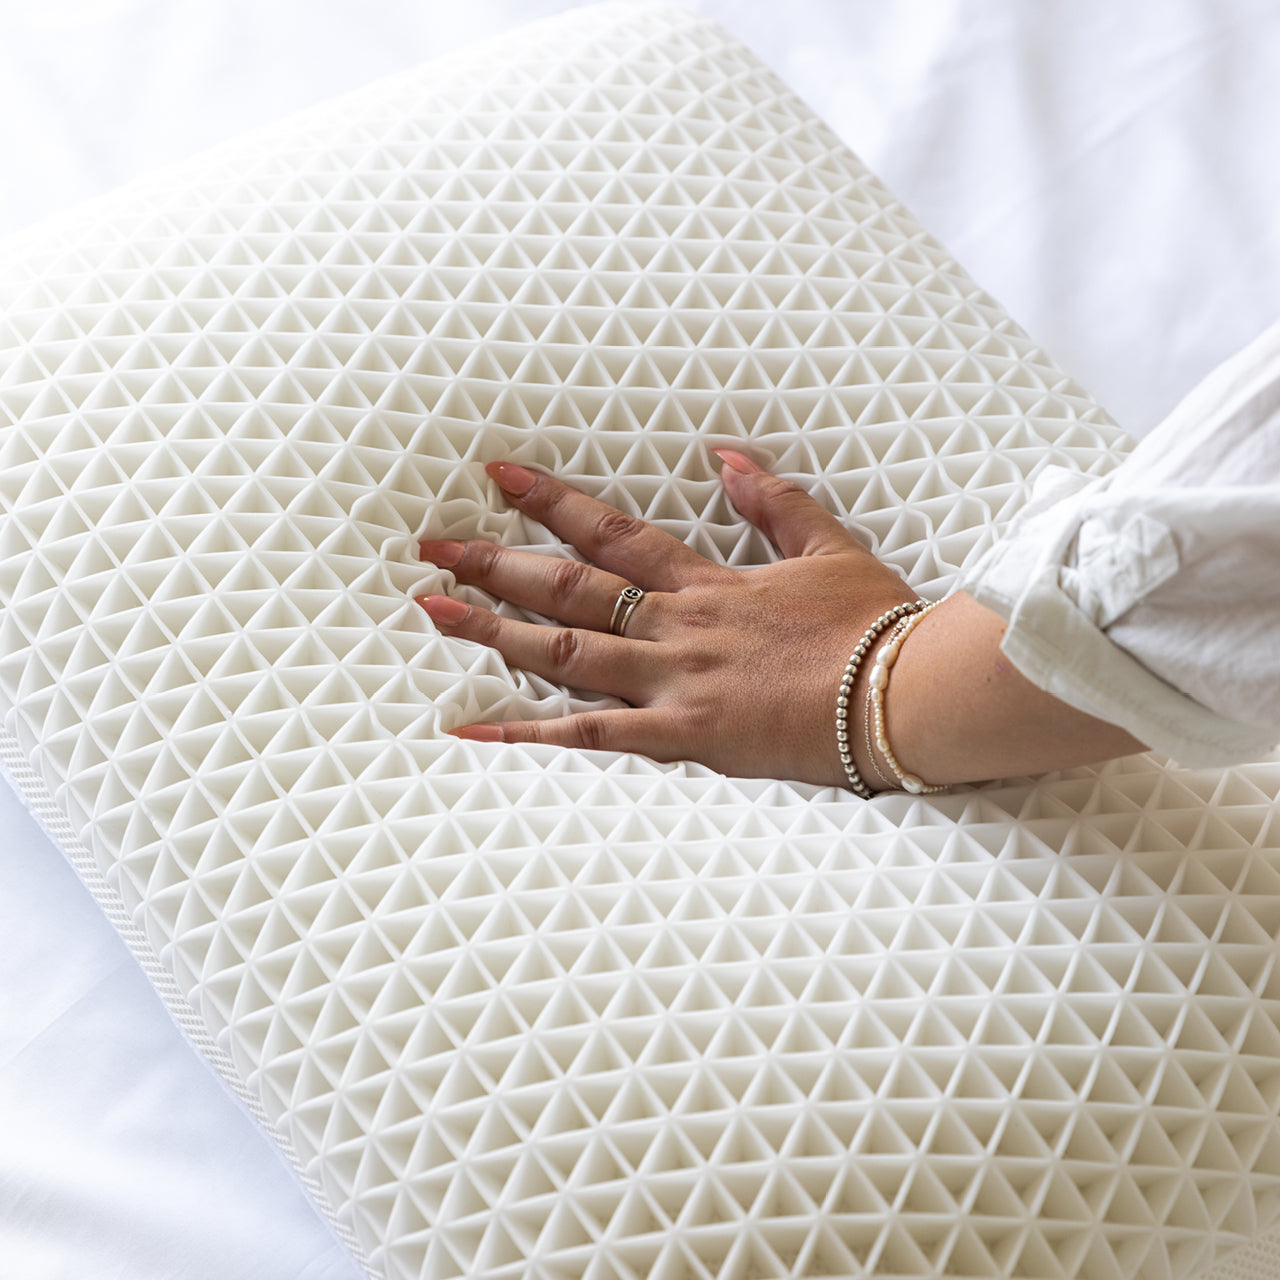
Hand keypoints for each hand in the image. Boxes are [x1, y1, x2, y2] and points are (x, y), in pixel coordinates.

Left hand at [415, 451, 916, 787]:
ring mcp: (675, 681)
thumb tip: (727, 457)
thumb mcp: (829, 547)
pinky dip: (530, 733)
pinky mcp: (686, 737)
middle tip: (431, 545)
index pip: (612, 533)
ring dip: (494, 628)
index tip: (497, 477)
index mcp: (708, 582)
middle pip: (569, 586)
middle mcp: (677, 625)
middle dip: (496, 561)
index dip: (550, 502)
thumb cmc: (875, 625)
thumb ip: (773, 502)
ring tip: (431, 609)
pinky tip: (475, 727)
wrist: (907, 692)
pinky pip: (592, 737)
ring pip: (565, 650)